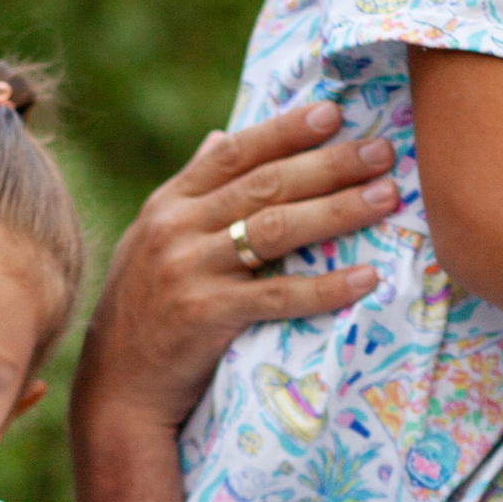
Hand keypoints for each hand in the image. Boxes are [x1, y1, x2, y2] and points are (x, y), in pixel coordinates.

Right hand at [74, 101, 400, 436]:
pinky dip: (326, 286)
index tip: (332, 113)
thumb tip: (220, 135)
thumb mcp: (153, 240)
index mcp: (167, 203)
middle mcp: (176, 228)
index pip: (233, 152)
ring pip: (275, 228)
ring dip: (337, 210)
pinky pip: (279, 295)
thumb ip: (191, 190)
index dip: (284, 130)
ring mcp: (189, 270)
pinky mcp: (206, 315)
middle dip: (328, 164)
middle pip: (265, 184)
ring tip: (385, 196)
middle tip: (381, 152)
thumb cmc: (144, 313)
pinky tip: (366, 277)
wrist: (117, 388)